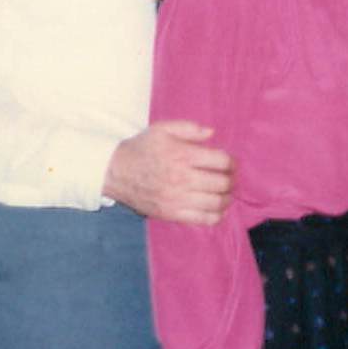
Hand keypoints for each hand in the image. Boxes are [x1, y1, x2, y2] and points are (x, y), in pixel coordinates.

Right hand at [103, 121, 233, 223]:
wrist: (115, 172)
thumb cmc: (141, 148)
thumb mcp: (163, 129)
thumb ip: (189, 129)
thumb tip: (212, 133)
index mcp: (182, 155)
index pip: (221, 161)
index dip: (232, 162)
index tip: (230, 163)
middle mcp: (181, 178)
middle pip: (222, 183)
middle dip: (232, 180)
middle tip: (230, 178)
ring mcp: (176, 199)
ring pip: (216, 203)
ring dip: (227, 198)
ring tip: (225, 193)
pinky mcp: (171, 214)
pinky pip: (203, 219)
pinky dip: (217, 215)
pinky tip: (217, 208)